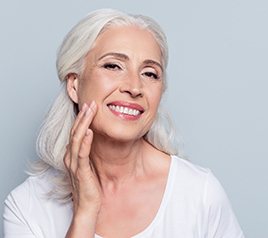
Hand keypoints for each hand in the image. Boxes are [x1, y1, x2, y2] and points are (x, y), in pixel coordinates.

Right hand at [64, 101, 100, 236]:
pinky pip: (82, 154)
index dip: (82, 119)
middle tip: (91, 102)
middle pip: (75, 132)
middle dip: (83, 116)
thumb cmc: (89, 185)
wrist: (87, 206)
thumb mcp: (89, 165)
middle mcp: (70, 157)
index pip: (76, 132)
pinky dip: (85, 141)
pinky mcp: (80, 171)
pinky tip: (90, 131)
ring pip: (77, 139)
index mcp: (72, 155)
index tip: (90, 106)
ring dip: (84, 123)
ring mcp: (73, 164)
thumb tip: (95, 140)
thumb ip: (89, 153)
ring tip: (90, 110)